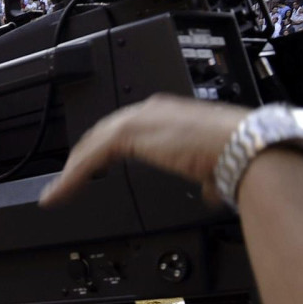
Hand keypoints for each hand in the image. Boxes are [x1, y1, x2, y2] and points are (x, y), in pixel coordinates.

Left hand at [39, 94, 249, 206]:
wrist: (244, 147)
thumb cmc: (238, 154)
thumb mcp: (213, 165)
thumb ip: (203, 175)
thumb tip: (209, 190)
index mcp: (165, 114)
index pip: (121, 131)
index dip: (102, 152)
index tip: (90, 170)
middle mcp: (148, 111)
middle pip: (100, 136)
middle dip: (81, 161)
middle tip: (66, 183)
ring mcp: (137, 119)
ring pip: (91, 147)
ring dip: (72, 172)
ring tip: (58, 193)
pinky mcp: (128, 133)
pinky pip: (90, 158)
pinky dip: (73, 177)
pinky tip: (62, 192)